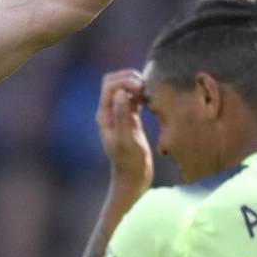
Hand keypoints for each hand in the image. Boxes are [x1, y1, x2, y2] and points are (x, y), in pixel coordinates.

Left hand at [96, 69, 152, 196]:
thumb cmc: (129, 162)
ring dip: (136, 85)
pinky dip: (142, 94)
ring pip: (124, 89)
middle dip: (128, 78)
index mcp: (104, 115)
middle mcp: (110, 112)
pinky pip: (134, 99)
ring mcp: (120, 115)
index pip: (109, 85)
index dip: (124, 81)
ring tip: (149, 92)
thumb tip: (122, 93)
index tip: (140, 88)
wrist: (133, 178)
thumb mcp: (127, 139)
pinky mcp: (131, 120)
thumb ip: (123, 116)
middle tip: (145, 87)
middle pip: (114, 82)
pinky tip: (151, 100)